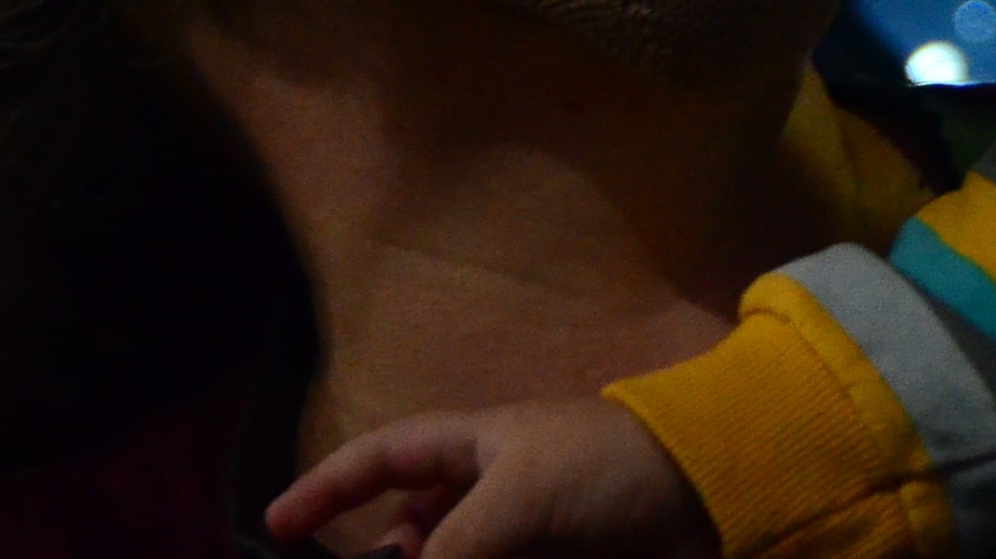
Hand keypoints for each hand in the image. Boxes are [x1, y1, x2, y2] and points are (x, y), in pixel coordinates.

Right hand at [268, 396, 718, 558]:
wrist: (719, 493)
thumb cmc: (615, 466)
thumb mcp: (518, 497)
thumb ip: (449, 551)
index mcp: (477, 447)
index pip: (382, 458)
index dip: (328, 488)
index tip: (276, 528)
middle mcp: (494, 493)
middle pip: (413, 535)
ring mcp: (528, 538)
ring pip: (455, 557)